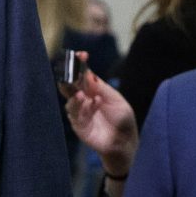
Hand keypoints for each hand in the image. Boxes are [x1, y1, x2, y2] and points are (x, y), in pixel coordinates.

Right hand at [63, 61, 138, 177]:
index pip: (82, 75)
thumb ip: (101, 88)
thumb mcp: (116, 99)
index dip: (80, 65)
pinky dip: (83, 109)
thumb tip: (88, 74)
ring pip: (70, 102)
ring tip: (82, 94)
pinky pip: (76, 116)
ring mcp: (80, 113)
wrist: (126, 141)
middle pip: (70, 87)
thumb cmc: (123, 119)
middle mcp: (84, 100)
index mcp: (93, 91)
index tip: (80, 54)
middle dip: (69, 79)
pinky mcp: (80, 127)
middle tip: (70, 73)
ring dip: (75, 97)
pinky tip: (92, 104)